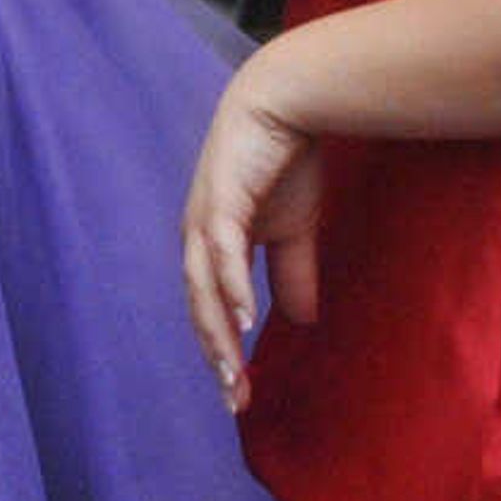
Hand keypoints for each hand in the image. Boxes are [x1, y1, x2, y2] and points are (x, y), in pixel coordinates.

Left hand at [181, 50, 325, 410]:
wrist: (285, 100)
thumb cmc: (283, 160)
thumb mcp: (294, 230)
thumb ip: (293, 273)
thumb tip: (300, 321)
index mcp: (212, 244)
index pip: (210, 309)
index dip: (223, 351)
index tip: (242, 396)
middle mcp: (199, 235)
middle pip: (199, 306)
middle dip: (216, 355)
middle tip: (235, 400)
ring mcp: (205, 215)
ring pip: (204, 285)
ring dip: (218, 330)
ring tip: (234, 373)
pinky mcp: (222, 196)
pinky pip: (222, 248)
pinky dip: (229, 283)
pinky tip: (241, 316)